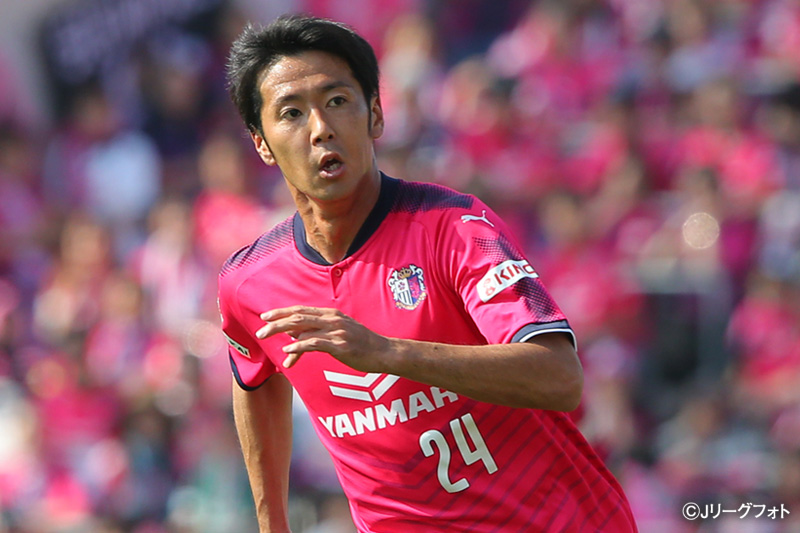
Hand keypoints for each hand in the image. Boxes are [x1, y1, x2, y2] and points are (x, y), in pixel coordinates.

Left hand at [255, 306, 390, 370]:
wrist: (385, 352)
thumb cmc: (362, 344)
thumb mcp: (339, 333)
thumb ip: (317, 332)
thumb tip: (294, 336)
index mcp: (331, 314)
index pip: (301, 309)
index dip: (281, 312)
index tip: (265, 316)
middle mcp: (332, 319)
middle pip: (298, 317)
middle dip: (276, 322)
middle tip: (260, 330)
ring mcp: (337, 331)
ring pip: (303, 329)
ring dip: (281, 332)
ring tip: (266, 337)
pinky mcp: (341, 345)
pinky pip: (315, 344)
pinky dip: (299, 347)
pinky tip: (287, 351)